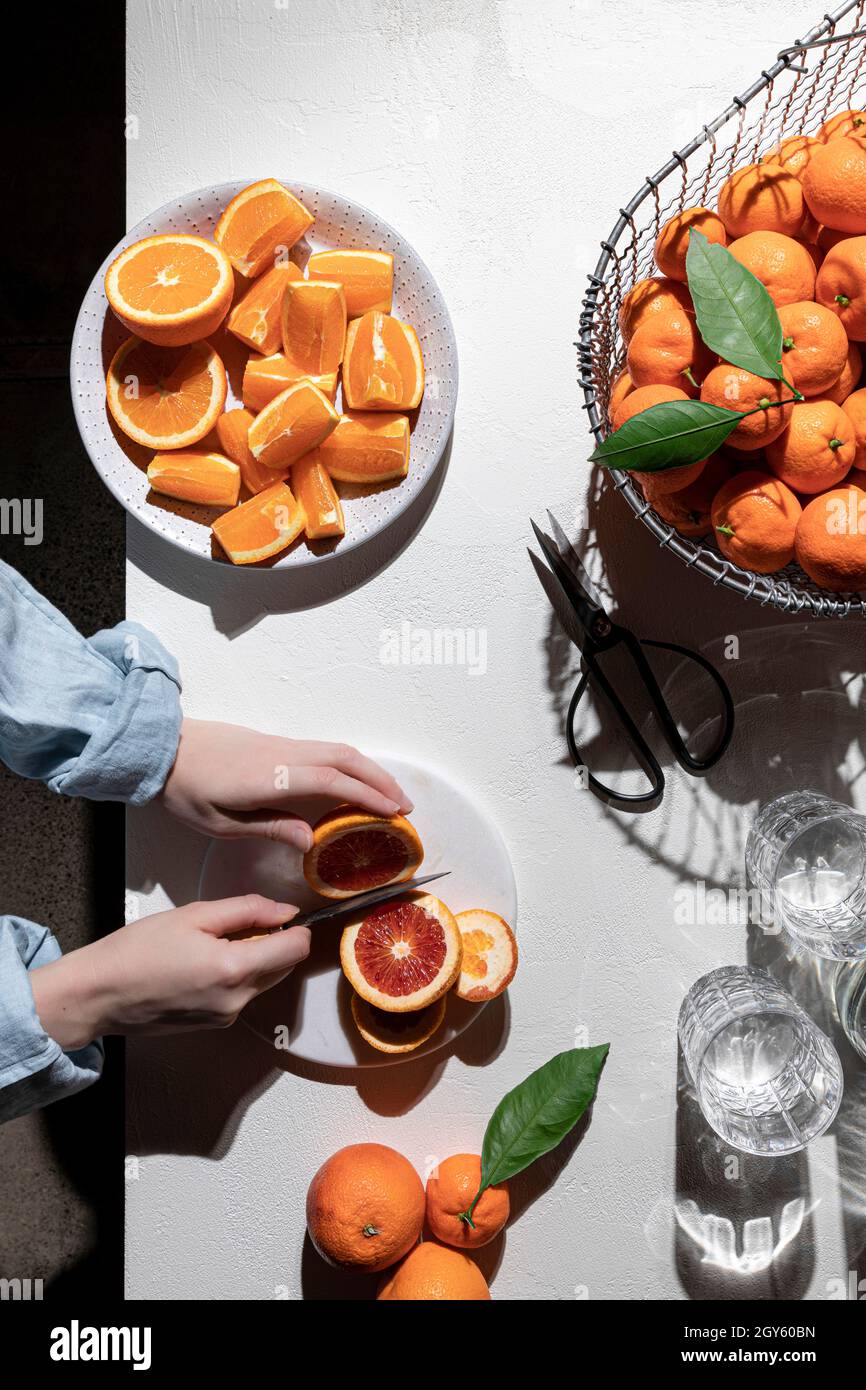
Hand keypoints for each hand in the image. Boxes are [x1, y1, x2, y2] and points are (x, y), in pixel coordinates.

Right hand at [29, 895, 309, 1050]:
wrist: (99, 995)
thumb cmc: (137, 951)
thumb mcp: (194, 915)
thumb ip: (247, 910)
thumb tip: (285, 912)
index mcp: (235, 969)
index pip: (297, 949)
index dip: (295, 927)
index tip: (277, 914)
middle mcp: (238, 1000)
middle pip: (285, 966)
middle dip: (274, 942)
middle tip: (236, 924)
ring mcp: (227, 1016)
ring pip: (265, 980)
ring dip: (255, 958)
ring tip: (213, 942)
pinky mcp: (216, 1025)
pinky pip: (243, 994)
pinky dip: (237, 975)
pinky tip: (203, 962)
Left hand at [158, 720, 412, 849]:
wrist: (162, 747)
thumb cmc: (187, 789)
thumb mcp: (221, 823)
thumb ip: (270, 828)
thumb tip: (312, 840)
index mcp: (271, 777)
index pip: (331, 781)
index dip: (366, 795)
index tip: (393, 812)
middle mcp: (283, 755)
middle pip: (344, 758)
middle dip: (380, 780)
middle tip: (405, 806)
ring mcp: (281, 744)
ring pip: (336, 750)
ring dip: (368, 769)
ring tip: (388, 794)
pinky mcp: (276, 743)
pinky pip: (323, 750)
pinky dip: (349, 764)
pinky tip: (354, 782)